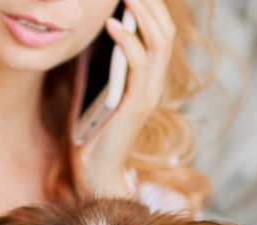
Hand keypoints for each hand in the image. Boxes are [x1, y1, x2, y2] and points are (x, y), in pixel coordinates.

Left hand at [74, 0, 175, 196]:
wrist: (97, 175)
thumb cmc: (94, 137)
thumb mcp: (97, 94)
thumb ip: (102, 69)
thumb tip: (90, 40)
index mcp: (148, 82)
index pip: (161, 36)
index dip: (154, 10)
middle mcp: (154, 86)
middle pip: (165, 33)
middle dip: (152, 4)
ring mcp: (149, 95)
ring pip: (158, 43)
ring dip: (143, 14)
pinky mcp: (136, 105)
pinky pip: (138, 65)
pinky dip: (127, 41)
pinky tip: (112, 25)